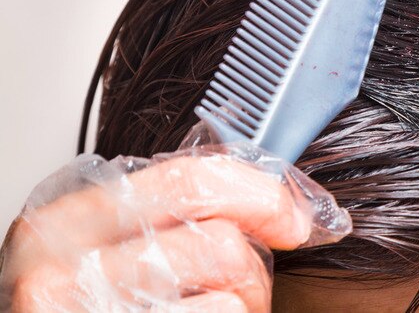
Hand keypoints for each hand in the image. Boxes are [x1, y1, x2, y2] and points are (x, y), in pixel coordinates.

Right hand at [0, 133, 350, 311]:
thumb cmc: (92, 303)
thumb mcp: (113, 245)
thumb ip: (171, 212)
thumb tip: (280, 203)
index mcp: (71, 217)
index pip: (190, 178)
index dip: (261, 194)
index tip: (295, 220)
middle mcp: (64, 264)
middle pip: (219, 242)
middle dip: (254, 267)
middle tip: (252, 288)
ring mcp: (83, 309)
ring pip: (226, 292)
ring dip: (244, 307)